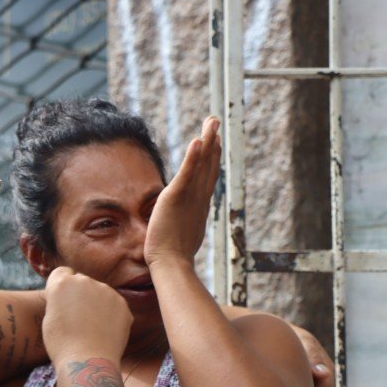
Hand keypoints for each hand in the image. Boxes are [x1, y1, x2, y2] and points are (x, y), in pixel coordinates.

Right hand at [42, 267, 132, 366]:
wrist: (88, 361)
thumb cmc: (62, 344)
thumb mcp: (50, 317)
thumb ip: (59, 300)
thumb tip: (68, 297)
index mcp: (61, 283)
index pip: (63, 273)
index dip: (62, 287)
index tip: (64, 302)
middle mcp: (84, 280)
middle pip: (82, 281)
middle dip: (81, 294)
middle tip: (78, 319)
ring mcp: (105, 290)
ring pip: (100, 292)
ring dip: (97, 303)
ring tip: (92, 328)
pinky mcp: (122, 303)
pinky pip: (114, 304)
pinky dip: (111, 314)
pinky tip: (105, 331)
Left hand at [145, 116, 220, 265]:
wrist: (170, 264)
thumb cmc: (173, 256)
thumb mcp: (183, 233)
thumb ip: (185, 223)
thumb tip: (184, 225)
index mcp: (200, 205)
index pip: (207, 176)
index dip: (212, 157)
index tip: (214, 141)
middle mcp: (199, 198)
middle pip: (209, 165)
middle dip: (213, 142)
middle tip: (215, 122)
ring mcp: (189, 197)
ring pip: (201, 165)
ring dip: (207, 141)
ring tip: (211, 122)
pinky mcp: (176, 198)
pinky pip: (186, 174)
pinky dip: (193, 157)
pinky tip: (197, 141)